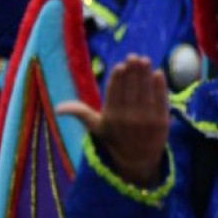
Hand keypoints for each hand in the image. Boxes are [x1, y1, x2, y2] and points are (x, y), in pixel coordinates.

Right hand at [58, 54, 169, 185]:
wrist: (137, 159)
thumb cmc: (114, 138)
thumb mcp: (95, 126)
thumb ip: (79, 112)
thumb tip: (57, 108)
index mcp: (111, 116)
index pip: (114, 94)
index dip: (118, 79)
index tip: (120, 65)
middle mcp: (128, 118)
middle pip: (130, 90)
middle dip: (132, 72)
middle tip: (134, 57)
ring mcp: (146, 120)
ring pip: (145, 92)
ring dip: (145, 74)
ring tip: (145, 60)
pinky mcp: (161, 122)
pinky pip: (161, 101)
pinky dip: (160, 87)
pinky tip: (158, 73)